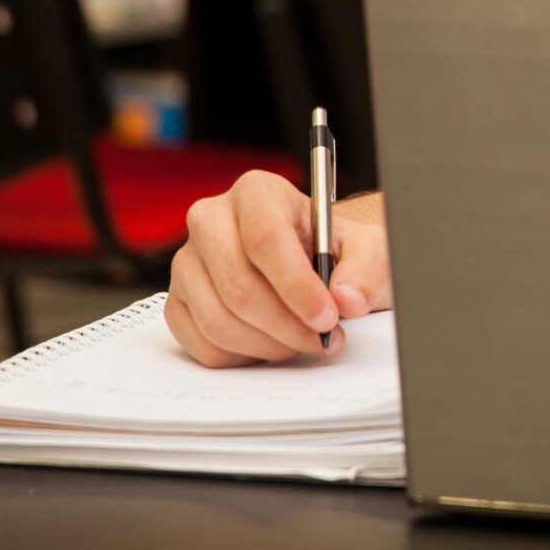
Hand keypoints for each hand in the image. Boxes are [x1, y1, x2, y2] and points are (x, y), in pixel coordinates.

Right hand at [166, 174, 389, 367]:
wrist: (312, 263)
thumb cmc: (337, 252)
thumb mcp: (369, 250)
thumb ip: (366, 270)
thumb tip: (347, 298)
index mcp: (257, 192)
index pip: (265, 239)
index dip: (297, 287)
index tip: (327, 317)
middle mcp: (212, 220)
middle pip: (238, 286)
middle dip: (287, 325)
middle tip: (323, 339)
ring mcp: (187, 262)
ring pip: (219, 321)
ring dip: (269, 345)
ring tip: (303, 341)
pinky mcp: (179, 301)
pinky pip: (203, 344)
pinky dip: (244, 356)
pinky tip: (273, 344)